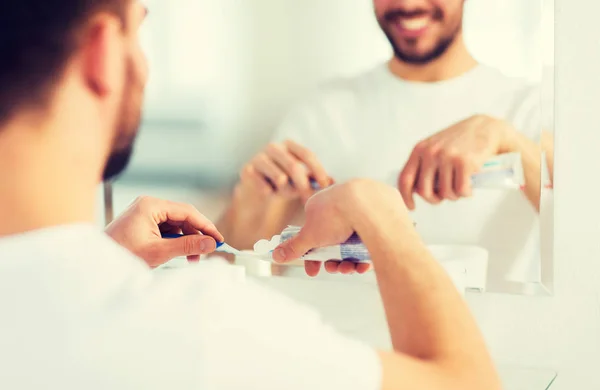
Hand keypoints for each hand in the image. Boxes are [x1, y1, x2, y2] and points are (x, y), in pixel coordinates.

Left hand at [105, 196, 223, 267]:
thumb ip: (187, 246)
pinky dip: (175, 241)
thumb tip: (210, 243)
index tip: (218, 239)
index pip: (187, 211)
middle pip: (182, 217)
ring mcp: (144, 213)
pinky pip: (166, 228)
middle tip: (206, 251)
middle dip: (195, 235)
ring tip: (191, 258)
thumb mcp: (159, 251)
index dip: (205, 226)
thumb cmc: (122, 255)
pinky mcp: (142, 222)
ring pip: (176, 224)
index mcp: (151, 205)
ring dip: (186, 240)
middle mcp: (148, 204)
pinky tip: (179, 253)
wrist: (96, 264)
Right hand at [237, 139, 332, 203]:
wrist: (257, 188)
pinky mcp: (247, 170)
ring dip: (285, 190)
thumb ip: (315, 178)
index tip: (326, 185)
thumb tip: (334, 182)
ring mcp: (258, 157)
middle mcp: (273, 147)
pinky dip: (269, 193)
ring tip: (284, 193)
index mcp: (288, 145)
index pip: (306, 154)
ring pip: (279, 177)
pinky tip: (269, 193)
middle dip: (304, 184)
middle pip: (294, 166)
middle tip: (308, 197)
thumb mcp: (300, 179)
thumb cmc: (284, 181)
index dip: (318, 170)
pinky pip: (264, 186)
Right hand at [272, 180, 407, 276]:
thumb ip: (293, 247)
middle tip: (336, 270)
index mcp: (321, 205)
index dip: (312, 255)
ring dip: (349, 261)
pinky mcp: (378, 215)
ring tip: (352, 268)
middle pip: (333, 241)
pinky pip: (370, 239)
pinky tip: (365, 263)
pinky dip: (366, 253)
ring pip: (352, 242)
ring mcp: (360, 209)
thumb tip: (275, 255)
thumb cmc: (337, 215)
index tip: (313, 270)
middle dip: (333, 261)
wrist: (370, 205)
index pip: (313, 234)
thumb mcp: (310, 236)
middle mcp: (341, 205)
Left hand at [399, 114, 516, 209]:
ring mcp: (447, 157)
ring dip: (454, 195)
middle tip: (443, 197)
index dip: (406, 197)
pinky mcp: (464, 162)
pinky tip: (469, 186)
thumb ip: (423, 165)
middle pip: (424, 191)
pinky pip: (460, 190)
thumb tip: (416, 191)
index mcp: (420, 149)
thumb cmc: (459, 140)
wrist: (485, 127)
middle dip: (434, 199)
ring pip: (445, 193)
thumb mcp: (434, 147)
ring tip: (460, 185)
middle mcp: (431, 152)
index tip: (412, 206)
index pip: (405, 178)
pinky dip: (466, 193)